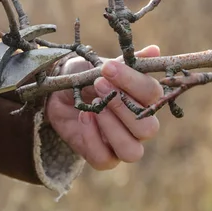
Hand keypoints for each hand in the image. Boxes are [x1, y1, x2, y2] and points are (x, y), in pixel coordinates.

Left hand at [46, 45, 162, 169]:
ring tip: (94, 105)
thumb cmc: (86, 78)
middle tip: (99, 85)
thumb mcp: (102, 66)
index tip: (108, 68)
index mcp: (146, 101)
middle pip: (148, 129)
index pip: (153, 96)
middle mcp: (140, 126)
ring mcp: (122, 145)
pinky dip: (92, 138)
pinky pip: (104, 159)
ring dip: (111, 127)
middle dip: (122, 106)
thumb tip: (154, 51)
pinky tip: (83, 117)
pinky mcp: (102, 157)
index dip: (133, 82)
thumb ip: (128, 62)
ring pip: (131, 151)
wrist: (57, 93)